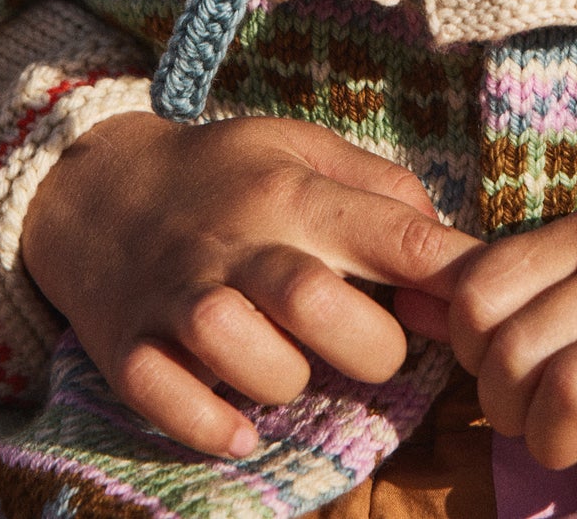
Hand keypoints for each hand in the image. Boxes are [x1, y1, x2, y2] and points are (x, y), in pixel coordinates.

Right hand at [21, 110, 473, 458]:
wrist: (97, 189)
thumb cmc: (224, 176)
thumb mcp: (300, 147)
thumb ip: (379, 188)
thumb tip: (446, 245)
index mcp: (290, 190)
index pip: (392, 234)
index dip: (451, 279)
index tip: (478, 313)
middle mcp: (237, 242)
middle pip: (316, 301)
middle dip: (370, 346)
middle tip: (373, 348)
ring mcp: (179, 298)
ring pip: (245, 355)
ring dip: (284, 381)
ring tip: (290, 369)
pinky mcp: (129, 348)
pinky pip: (169, 400)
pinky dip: (210, 426)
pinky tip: (240, 429)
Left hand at [396, 193, 576, 508]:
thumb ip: (535, 269)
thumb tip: (427, 300)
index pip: (483, 289)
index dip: (472, 350)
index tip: (499, 373)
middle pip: (518, 352)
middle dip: (506, 411)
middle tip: (531, 424)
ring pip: (572, 392)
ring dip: (553, 445)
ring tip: (572, 451)